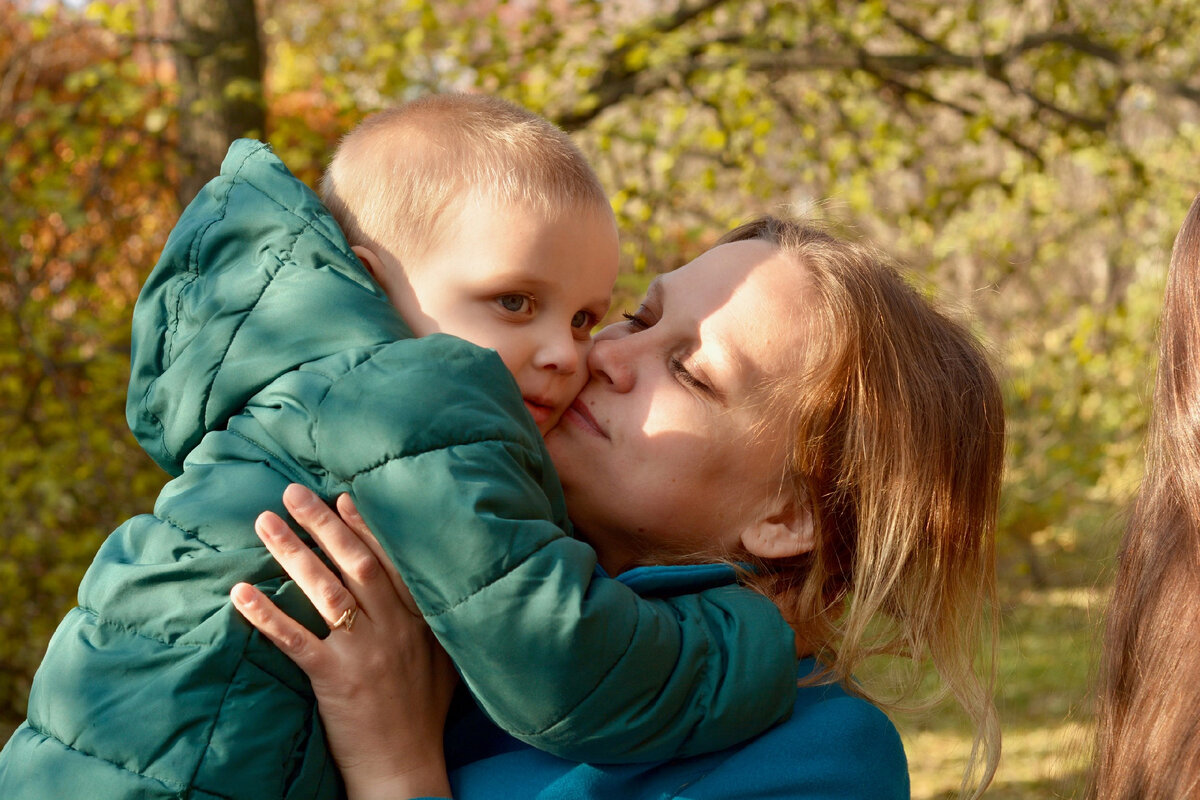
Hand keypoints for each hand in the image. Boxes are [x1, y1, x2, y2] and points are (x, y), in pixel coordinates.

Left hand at [231, 484, 456, 799]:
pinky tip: (241, 592)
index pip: (392, 562)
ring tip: (265, 523)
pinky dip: (266, 613)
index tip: (341, 497)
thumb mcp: (443, 660)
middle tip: (293, 493)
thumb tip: (422, 582)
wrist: (405, 768)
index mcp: (421, 622)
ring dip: (292, 552)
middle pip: (356, 564)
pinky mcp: (335, 680)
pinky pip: (295, 639)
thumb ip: (432, 620)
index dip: (366, 527)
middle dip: (323, 524)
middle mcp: (395, 629)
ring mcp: (364, 654)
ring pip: (325, 591)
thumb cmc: (422, 715)